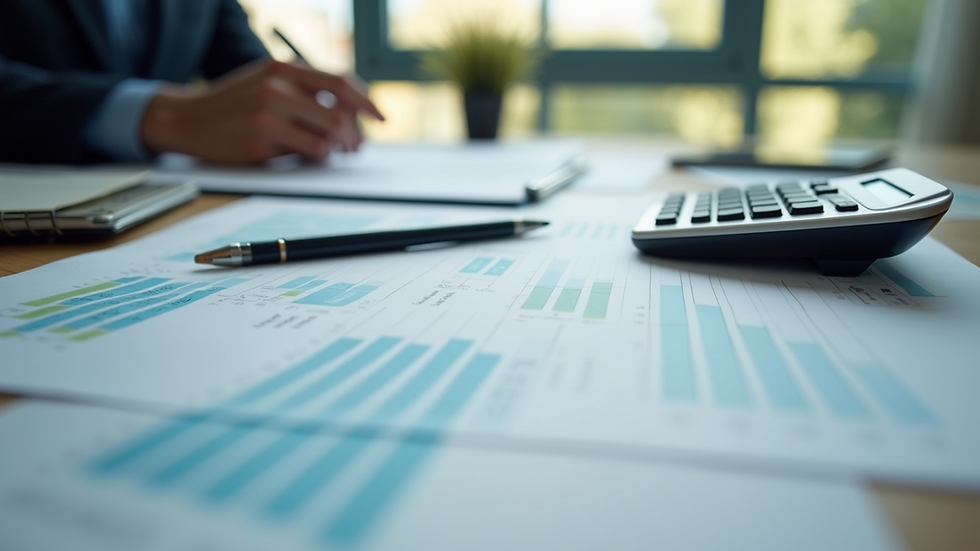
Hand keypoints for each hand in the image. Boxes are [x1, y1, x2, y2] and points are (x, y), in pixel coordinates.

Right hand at [140, 58, 384, 163]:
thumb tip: (351, 112)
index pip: (341, 82)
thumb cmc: (235, 104)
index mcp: (285, 67)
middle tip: (356, 148)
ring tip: (334, 153)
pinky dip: (318, 157)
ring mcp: (270, 110)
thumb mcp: (268, 81)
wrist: (187, 118)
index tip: (381, 118)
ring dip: (338, 149)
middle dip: (355, 135)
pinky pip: (309, 151)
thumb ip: (304, 89)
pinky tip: (309, 156)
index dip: (367, 102)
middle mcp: (279, 85)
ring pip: (328, 134)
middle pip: (340, 113)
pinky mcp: (262, 137)